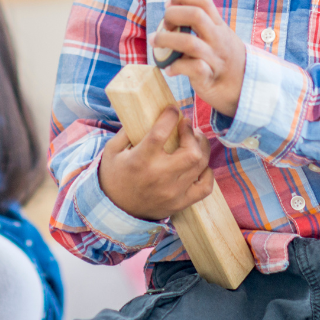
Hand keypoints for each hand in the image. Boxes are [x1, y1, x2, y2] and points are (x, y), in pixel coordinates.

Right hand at [98, 105, 213, 220]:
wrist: (116, 210)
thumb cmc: (114, 175)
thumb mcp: (112, 149)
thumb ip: (127, 130)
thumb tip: (146, 111)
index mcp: (140, 160)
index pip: (161, 133)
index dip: (171, 117)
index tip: (173, 109)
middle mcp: (160, 176)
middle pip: (191, 151)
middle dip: (192, 133)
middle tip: (186, 126)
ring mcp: (173, 192)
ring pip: (201, 165)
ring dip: (201, 148)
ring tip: (194, 140)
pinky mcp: (180, 203)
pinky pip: (205, 187)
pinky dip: (207, 172)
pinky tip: (200, 164)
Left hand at [151, 0, 245, 117]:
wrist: (248, 89)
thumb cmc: (226, 61)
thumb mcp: (221, 38)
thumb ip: (203, 28)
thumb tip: (171, 20)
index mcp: (219, 26)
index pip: (204, 1)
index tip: (169, 5)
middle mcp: (218, 39)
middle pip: (196, 15)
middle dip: (173, 15)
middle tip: (163, 26)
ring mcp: (214, 58)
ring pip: (189, 42)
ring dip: (166, 40)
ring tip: (155, 43)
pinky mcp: (209, 78)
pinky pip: (192, 68)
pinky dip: (176, 67)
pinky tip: (169, 69)